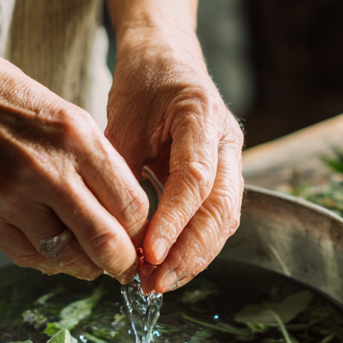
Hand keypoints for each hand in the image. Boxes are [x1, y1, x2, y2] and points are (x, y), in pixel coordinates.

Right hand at [0, 42, 148, 281]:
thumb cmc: (13, 104)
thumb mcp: (70, 118)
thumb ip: (102, 168)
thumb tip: (132, 222)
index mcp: (76, 138)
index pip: (131, 206)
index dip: (143, 232)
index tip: (142, 238)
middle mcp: (45, 170)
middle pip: (104, 242)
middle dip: (123, 264)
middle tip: (127, 268)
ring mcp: (9, 197)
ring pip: (67, 258)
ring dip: (86, 266)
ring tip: (90, 258)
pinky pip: (30, 258)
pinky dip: (51, 261)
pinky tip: (55, 248)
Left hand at [106, 26, 243, 293]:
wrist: (168, 58)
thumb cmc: (142, 84)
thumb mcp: (121, 120)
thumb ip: (119, 172)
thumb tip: (109, 231)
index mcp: (201, 115)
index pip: (194, 178)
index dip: (174, 220)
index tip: (148, 254)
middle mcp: (227, 141)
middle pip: (221, 209)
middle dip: (189, 253)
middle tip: (154, 284)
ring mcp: (232, 161)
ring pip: (225, 221)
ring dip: (193, 258)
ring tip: (158, 284)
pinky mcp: (226, 178)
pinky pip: (217, 220)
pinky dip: (194, 247)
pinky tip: (167, 267)